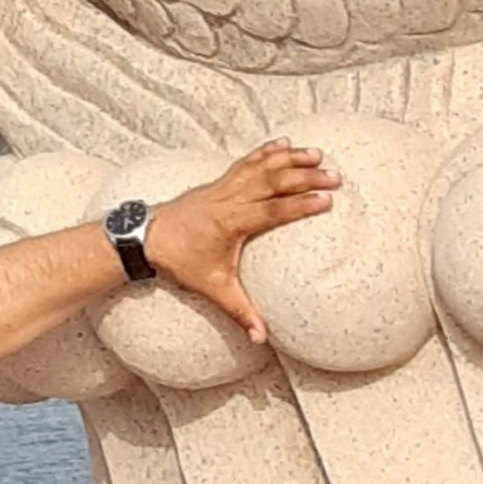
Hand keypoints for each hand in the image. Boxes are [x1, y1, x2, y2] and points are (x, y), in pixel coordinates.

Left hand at [146, 140, 336, 343]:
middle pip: (272, 181)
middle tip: (334, 176)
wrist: (148, 236)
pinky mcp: (219, 181)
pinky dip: (267, 152)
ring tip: (317, 154)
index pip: (272, 210)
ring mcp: (224, 186)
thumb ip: (240, 311)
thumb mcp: (213, 288)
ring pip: (261, 166)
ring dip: (290, 158)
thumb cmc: (181, 261)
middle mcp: (229, 198)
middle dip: (304, 177)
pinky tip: (285, 144)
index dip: (300, 205)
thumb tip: (261, 339)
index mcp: (231, 222)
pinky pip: (247, 161)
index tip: (326, 200)